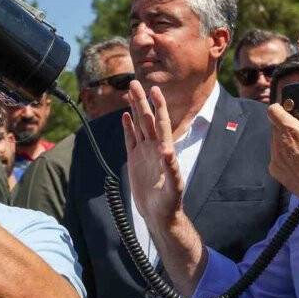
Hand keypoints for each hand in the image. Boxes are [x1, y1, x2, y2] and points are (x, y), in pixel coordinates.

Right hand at [121, 81, 184, 230]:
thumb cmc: (170, 202)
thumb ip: (171, 168)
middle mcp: (155, 147)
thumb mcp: (173, 186)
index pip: (162, 123)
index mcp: (165, 150)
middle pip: (147, 119)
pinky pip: (131, 139)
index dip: (159, 106)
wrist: (160, 214)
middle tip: (134, 82)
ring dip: (134, 109)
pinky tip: (125, 116)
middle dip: (142, 101)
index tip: (155, 90)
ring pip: (138, 125)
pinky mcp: (135, 160)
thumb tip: (166, 150)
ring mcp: (144, 153)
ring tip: (130, 92)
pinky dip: (128, 127)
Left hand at [266, 81, 298, 204]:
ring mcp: (274, 158)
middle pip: (275, 126)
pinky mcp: (274, 170)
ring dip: (285, 141)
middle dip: (286, 126)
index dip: (281, 108)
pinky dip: (284, 156)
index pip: (272, 110)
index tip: (290, 112)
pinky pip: (276, 157)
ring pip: (275, 141)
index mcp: (290, 130)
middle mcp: (278, 143)